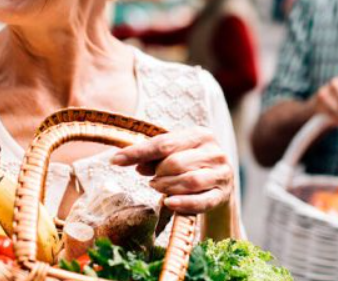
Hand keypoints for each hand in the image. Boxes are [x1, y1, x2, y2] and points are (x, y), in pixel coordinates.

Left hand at [110, 127, 232, 214]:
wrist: (221, 184)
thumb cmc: (191, 165)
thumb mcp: (174, 155)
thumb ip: (154, 157)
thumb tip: (133, 163)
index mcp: (200, 135)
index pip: (164, 143)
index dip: (137, 152)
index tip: (115, 160)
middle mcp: (214, 152)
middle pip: (176, 163)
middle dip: (157, 173)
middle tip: (151, 180)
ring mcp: (221, 174)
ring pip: (189, 181)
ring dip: (167, 187)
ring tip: (158, 188)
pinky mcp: (222, 194)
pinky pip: (201, 201)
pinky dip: (183, 203)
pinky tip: (168, 203)